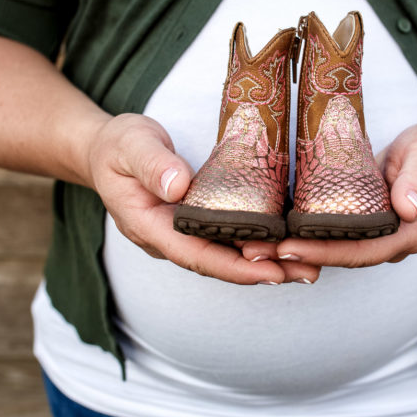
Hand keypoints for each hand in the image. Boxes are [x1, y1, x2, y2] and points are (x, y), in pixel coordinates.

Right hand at [87, 113, 318, 283]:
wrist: (107, 149)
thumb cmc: (118, 146)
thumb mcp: (129, 145)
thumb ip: (152, 164)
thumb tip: (178, 186)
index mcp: (149, 227)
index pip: (196, 255)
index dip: (234, 268)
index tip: (270, 272)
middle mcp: (169, 238)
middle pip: (219, 264)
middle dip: (262, 271)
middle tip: (307, 271)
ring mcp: (183, 234)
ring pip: (228, 255)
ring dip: (267, 262)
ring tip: (310, 265)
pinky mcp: (197, 222)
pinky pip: (229, 239)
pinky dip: (259, 244)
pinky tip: (289, 244)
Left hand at [250, 120, 416, 267]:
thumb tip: (406, 210)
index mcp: (408, 236)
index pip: (362, 252)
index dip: (325, 252)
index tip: (290, 248)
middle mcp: (387, 243)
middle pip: (339, 256)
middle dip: (297, 255)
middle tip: (254, 250)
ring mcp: (372, 235)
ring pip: (329, 248)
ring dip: (292, 247)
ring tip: (251, 243)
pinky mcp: (357, 221)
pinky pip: (327, 232)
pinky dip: (299, 231)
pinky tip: (268, 226)